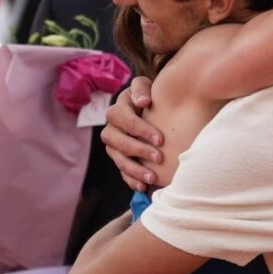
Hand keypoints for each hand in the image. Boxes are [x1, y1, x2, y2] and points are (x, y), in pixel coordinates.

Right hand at [101, 77, 164, 191]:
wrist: (153, 109)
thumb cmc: (150, 96)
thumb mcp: (145, 86)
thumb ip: (142, 88)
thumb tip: (143, 102)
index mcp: (117, 110)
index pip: (123, 120)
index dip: (140, 130)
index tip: (160, 139)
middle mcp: (111, 129)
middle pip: (118, 142)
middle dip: (138, 151)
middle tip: (159, 158)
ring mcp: (114, 146)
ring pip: (119, 160)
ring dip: (135, 170)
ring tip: (153, 178)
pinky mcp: (119, 159)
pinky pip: (122, 173)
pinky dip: (132, 180)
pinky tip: (144, 187)